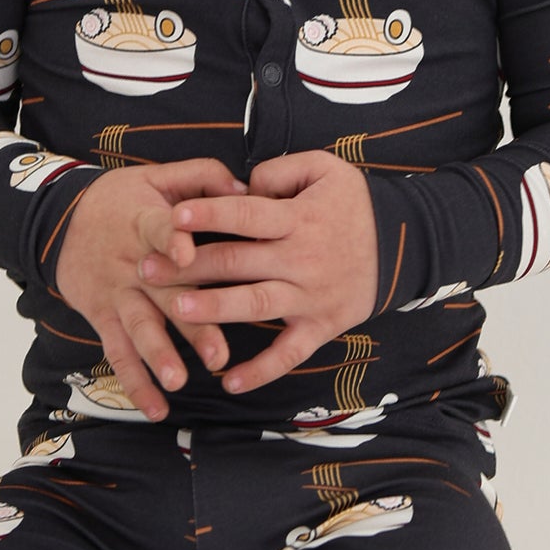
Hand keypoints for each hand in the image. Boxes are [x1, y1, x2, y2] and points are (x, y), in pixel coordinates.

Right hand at [50, 158, 248, 420]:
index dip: (173, 240)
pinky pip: (118, 353)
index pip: (159, 230)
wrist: (59, 221)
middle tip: (217, 353)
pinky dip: (134, 383)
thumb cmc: (121, 199)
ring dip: (157, 357)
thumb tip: (246, 189)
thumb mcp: (156, 175)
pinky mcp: (103, 317)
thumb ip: (202, 177)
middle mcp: (131, 263)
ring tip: (177, 382)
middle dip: (189, 323)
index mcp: (145, 223)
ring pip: (137, 328)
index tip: (188, 254)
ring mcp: (116, 294)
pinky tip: (155, 409)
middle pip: (162, 294)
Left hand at [136, 149, 378, 395]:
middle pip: (238, 263)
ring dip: (215, 311)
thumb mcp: (325, 169)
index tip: (174, 215)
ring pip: (255, 306)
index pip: (246, 216)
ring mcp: (310, 296)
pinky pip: (288, 353)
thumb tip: (245, 186)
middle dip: (189, 266)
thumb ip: (281, 171)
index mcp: (298, 219)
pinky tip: (229, 381)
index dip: (209, 214)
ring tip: (177, 312)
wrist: (403, 244)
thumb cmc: (354, 204)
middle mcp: (301, 259)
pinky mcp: (320, 326)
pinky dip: (261, 371)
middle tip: (146, 268)